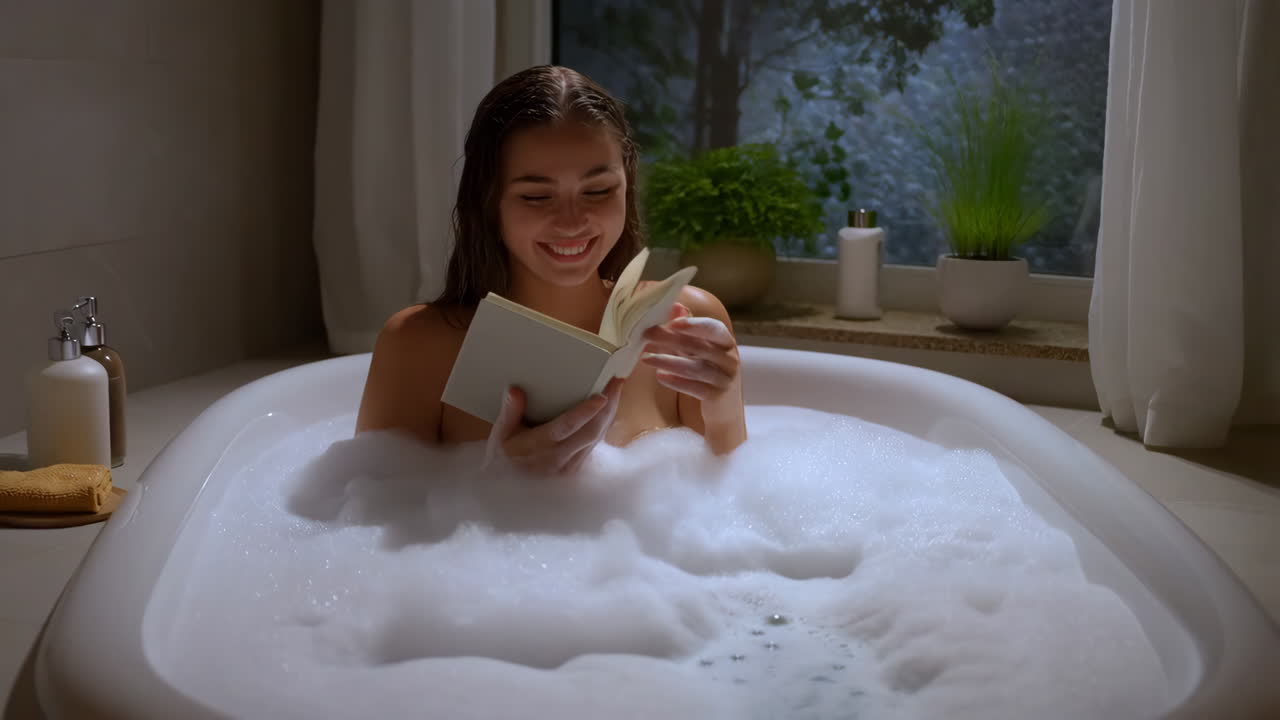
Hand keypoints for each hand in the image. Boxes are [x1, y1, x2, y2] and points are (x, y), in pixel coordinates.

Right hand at [485, 377, 624, 474]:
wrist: (507, 491)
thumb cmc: (504, 458)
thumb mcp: (501, 434)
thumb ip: (510, 411)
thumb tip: (515, 391)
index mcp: (540, 447)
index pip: (566, 427)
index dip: (585, 412)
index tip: (601, 396)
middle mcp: (559, 458)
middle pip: (591, 431)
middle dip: (608, 407)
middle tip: (617, 383)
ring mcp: (571, 465)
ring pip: (597, 438)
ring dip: (610, 414)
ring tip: (617, 390)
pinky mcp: (577, 468)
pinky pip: (595, 444)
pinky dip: (604, 425)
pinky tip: (609, 409)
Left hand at [640, 303, 742, 425]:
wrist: (723, 408)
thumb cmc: (707, 370)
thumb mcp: (698, 348)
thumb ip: (688, 328)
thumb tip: (676, 305)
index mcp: (726, 343)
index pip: (715, 329)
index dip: (695, 325)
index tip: (672, 322)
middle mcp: (730, 359)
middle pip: (700, 347)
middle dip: (671, 340)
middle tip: (647, 335)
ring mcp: (725, 379)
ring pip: (696, 368)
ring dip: (669, 361)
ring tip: (646, 358)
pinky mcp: (717, 397)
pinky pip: (696, 388)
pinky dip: (677, 381)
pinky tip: (660, 376)